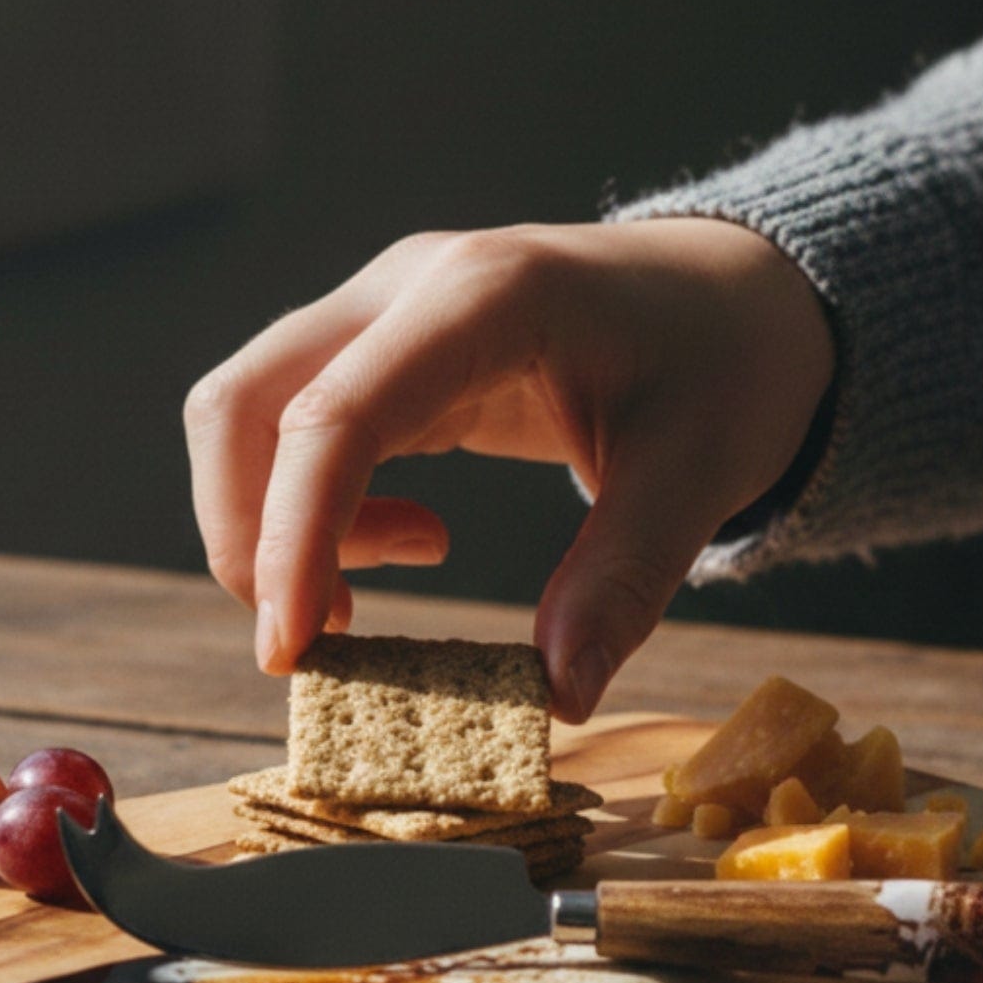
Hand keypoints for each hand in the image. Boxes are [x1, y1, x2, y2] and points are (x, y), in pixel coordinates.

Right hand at [184, 218, 834, 720]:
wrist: (737, 290)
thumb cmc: (726, 362)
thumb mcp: (700, 469)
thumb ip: (625, 578)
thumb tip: (558, 696)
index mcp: (488, 295)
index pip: (338, 412)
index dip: (294, 534)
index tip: (292, 650)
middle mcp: (409, 287)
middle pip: (244, 402)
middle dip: (248, 538)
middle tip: (313, 646)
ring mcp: (384, 311)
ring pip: (246, 414)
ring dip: (270, 528)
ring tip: (367, 604)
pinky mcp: (383, 349)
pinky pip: (295, 428)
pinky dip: (312, 512)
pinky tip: (414, 543)